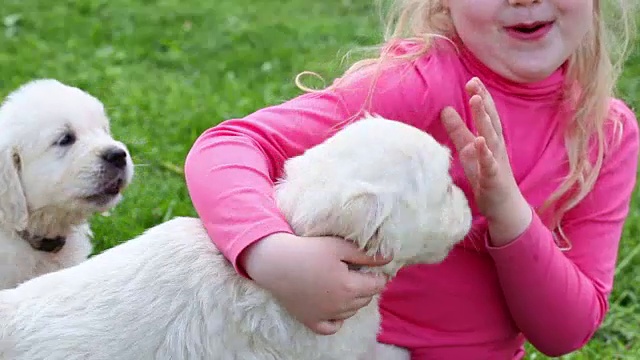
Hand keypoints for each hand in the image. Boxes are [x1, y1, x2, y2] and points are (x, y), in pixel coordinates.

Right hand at [239, 232, 390, 334]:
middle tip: (353, 271)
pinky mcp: (311, 320)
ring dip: (352, 300)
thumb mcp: (339, 246)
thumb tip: (389, 257)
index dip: (377, 274)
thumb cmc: (308, 250)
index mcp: (350, 287)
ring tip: (340, 282)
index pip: (377, 285)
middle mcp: (340, 306)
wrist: (276, 263)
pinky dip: (337, 319)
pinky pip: (332, 327)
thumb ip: (366, 254)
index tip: (368, 265)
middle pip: (366, 299)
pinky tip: (333, 305)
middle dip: (365, 285)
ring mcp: (325, 315)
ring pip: (351, 312)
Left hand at [440, 77, 531, 245]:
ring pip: (490, 136)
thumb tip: (445, 109)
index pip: (486, 114)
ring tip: (476, 101)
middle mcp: (495, 146)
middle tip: (474, 83)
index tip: (472, 80)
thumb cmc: (486, 175)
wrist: (503, 205)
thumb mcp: (468, 149)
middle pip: (490, 120)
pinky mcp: (493, 177)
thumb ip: (458, 130)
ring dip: (484, 119)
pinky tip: (480, 141)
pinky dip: (485, 152)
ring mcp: (496, 161)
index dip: (481, 96)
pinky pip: (490, 163)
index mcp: (489, 138)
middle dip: (483, 101)